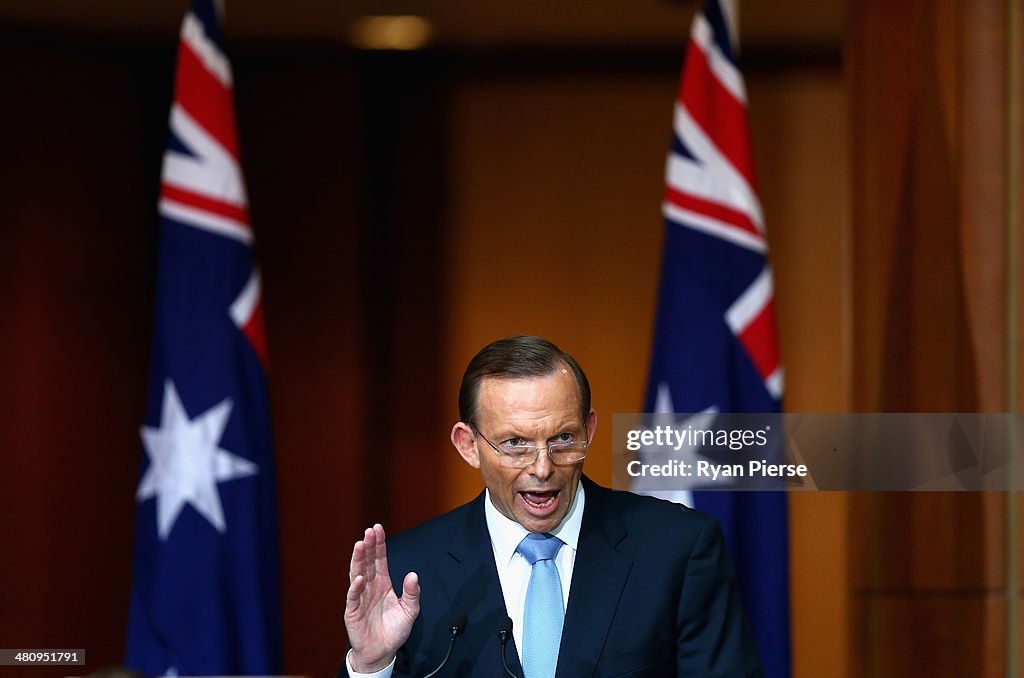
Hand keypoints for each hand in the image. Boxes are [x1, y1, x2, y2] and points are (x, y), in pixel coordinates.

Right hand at [345, 524, 420, 672]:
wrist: (382, 652)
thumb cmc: (394, 631)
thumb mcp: (410, 611)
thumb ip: (412, 593)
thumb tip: (413, 574)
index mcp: (383, 584)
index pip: (380, 560)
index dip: (378, 545)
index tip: (378, 529)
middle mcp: (370, 587)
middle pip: (367, 562)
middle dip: (368, 546)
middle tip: (369, 531)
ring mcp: (360, 597)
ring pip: (357, 574)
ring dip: (358, 559)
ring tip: (360, 545)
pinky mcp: (353, 611)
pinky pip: (353, 596)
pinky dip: (356, 587)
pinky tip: (360, 577)